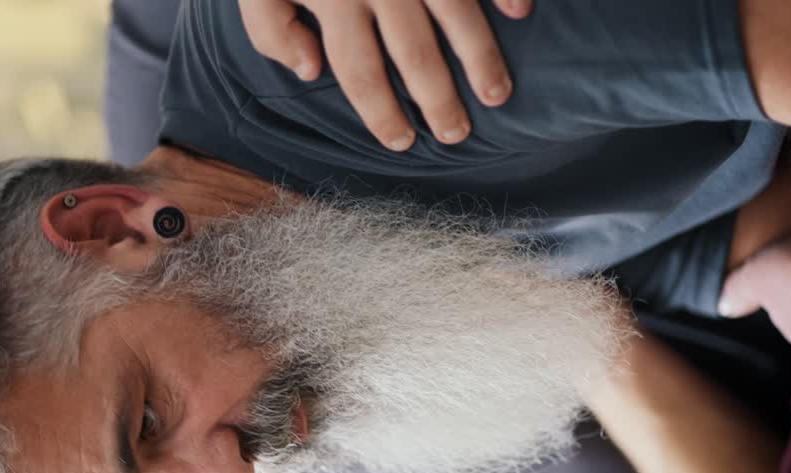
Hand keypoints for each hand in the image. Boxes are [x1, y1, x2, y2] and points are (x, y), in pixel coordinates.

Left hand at [239, 0, 528, 150]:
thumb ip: (271, 28)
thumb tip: (311, 71)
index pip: (359, 71)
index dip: (382, 113)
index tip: (402, 141)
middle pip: (413, 54)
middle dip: (438, 101)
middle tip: (457, 134)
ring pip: (456, 13)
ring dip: (480, 57)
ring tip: (497, 95)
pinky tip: (519, 13)